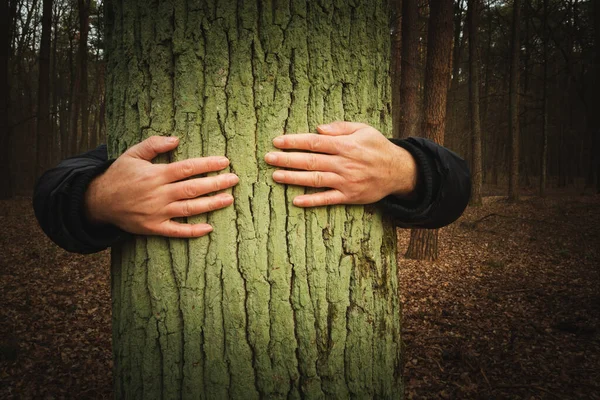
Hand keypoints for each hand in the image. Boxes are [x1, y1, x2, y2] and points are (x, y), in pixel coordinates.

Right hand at [84, 136, 238, 236]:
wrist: (99, 201)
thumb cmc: (119, 175)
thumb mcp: (132, 154)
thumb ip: (154, 145)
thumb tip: (176, 139)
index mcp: (156, 174)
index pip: (188, 168)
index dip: (208, 165)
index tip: (225, 161)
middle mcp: (159, 194)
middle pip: (193, 188)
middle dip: (216, 183)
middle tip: (234, 179)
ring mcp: (157, 212)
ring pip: (190, 208)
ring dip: (211, 204)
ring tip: (229, 199)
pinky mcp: (154, 228)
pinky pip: (176, 231)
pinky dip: (193, 231)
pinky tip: (209, 228)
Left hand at [264, 121, 417, 206]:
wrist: (398, 171)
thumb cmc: (378, 147)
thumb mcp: (363, 129)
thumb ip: (340, 128)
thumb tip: (318, 129)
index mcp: (345, 145)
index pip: (314, 142)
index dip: (294, 142)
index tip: (277, 141)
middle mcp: (343, 163)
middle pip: (310, 161)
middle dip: (287, 159)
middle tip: (268, 158)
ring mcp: (345, 182)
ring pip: (315, 179)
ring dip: (293, 178)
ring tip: (275, 176)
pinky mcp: (349, 197)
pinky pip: (327, 199)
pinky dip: (312, 201)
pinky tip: (296, 200)